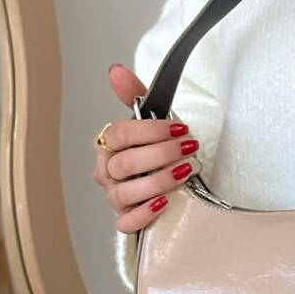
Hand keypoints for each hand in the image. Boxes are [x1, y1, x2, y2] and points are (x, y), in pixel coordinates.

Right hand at [93, 63, 201, 232]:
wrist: (167, 172)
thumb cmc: (156, 145)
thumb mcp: (152, 117)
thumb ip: (135, 94)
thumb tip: (116, 71)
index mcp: (108, 144)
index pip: (120, 134)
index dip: (151, 131)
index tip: (178, 127)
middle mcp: (106, 171)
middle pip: (126, 164)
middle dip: (162, 154)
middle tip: (188, 148)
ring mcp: (114, 195)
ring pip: (126, 192)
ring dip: (160, 180)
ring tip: (184, 170)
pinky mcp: (125, 217)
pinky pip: (126, 222)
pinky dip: (144, 214)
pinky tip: (163, 202)